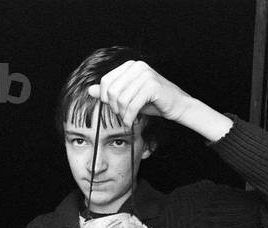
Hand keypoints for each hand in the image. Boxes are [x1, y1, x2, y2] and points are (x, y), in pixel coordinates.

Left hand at [86, 60, 231, 140]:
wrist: (177, 106)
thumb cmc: (152, 102)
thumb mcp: (128, 96)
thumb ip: (109, 92)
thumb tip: (90, 90)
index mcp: (130, 66)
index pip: (106, 81)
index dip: (106, 98)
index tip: (114, 108)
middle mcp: (137, 66)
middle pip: (112, 90)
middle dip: (114, 107)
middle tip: (122, 115)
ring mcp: (146, 74)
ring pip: (121, 99)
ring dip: (122, 114)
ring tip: (128, 118)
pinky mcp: (152, 86)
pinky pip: (132, 105)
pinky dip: (129, 117)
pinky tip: (132, 121)